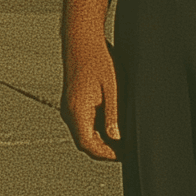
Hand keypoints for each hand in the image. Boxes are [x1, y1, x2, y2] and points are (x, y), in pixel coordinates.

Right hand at [61, 33, 119, 161]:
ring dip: (101, 141)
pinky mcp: (72, 102)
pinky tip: (113, 125)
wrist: (82, 40)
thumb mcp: (113, 88)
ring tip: (123, 138)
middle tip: (127, 149)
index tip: (124, 155)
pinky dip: (96, 130)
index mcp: (77, 110)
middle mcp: (69, 111)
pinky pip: (83, 124)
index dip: (106, 155)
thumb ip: (114, 115)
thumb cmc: (98, 59)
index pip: (88, 145)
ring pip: (84, 134)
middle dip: (105, 150)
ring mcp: (69, 107)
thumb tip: (116, 138)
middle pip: (84, 143)